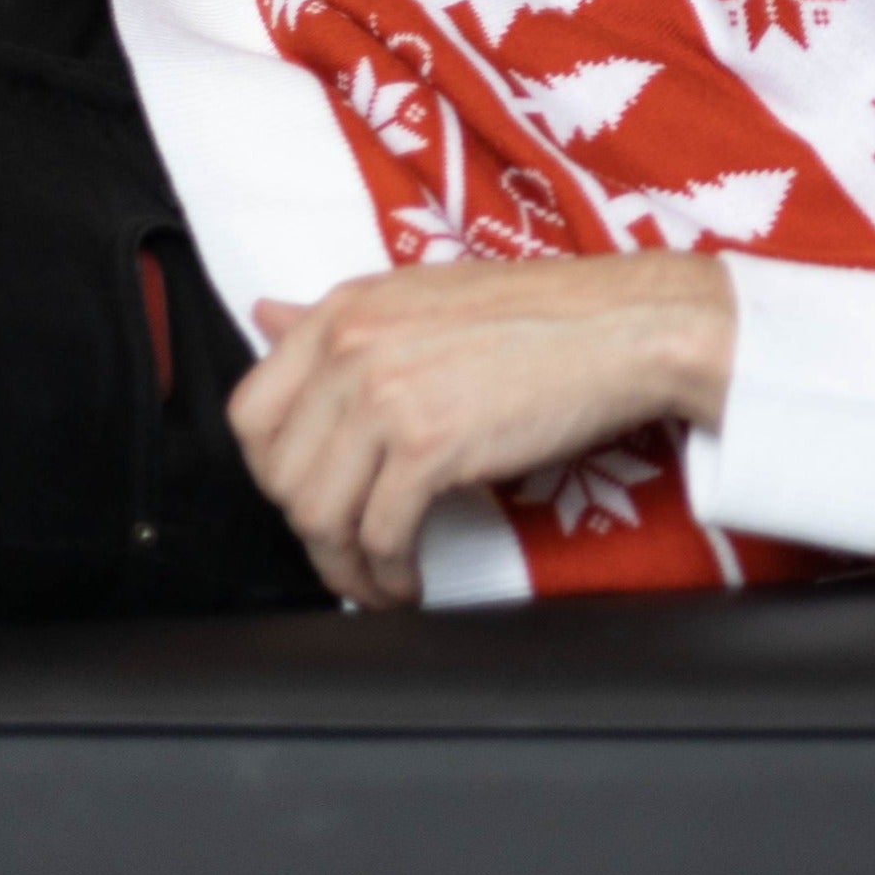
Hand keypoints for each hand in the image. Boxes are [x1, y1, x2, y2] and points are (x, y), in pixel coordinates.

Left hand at [229, 252, 735, 608]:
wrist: (623, 325)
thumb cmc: (541, 313)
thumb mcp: (424, 295)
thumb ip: (340, 319)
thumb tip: (265, 315)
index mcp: (347, 308)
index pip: (250, 409)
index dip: (271, 470)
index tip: (305, 493)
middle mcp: (354, 347)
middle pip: (280, 474)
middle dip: (310, 528)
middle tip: (348, 545)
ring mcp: (388, 395)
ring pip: (319, 514)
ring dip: (344, 565)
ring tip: (377, 576)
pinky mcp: (431, 444)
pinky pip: (379, 535)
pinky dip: (388, 574)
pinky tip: (409, 579)